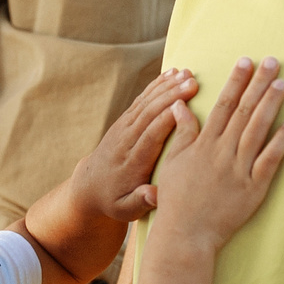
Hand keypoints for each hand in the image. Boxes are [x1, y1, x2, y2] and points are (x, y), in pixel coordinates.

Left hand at [71, 68, 196, 219]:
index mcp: (130, 162)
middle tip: (193, 83)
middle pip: (148, 114)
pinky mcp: (124, 120)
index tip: (184, 106)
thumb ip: (140, 201)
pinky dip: (156, 85)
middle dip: (170, 97)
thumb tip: (153, 194)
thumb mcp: (125, 210)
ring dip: (166, 86)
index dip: (165, 120)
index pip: (149, 137)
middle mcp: (126, 141)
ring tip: (187, 73)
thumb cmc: (114, 200)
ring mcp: (123, 128)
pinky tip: (172, 74)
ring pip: (146, 103)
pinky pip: (142, 99)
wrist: (90, 186)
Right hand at [151, 58, 283, 252]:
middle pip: (244, 111)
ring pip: (258, 131)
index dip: (235, 81)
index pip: (224, 105)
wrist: (185, 233)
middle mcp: (222, 152)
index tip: (246, 61)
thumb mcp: (174, 161)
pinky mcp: (253, 188)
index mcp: (204, 143)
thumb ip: (182, 132)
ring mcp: (239, 170)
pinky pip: (269, 161)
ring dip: (271, 105)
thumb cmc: (177, 198)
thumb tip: (180, 105)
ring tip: (283, 84)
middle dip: (258, 84)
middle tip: (273, 62)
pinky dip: (280, 142)